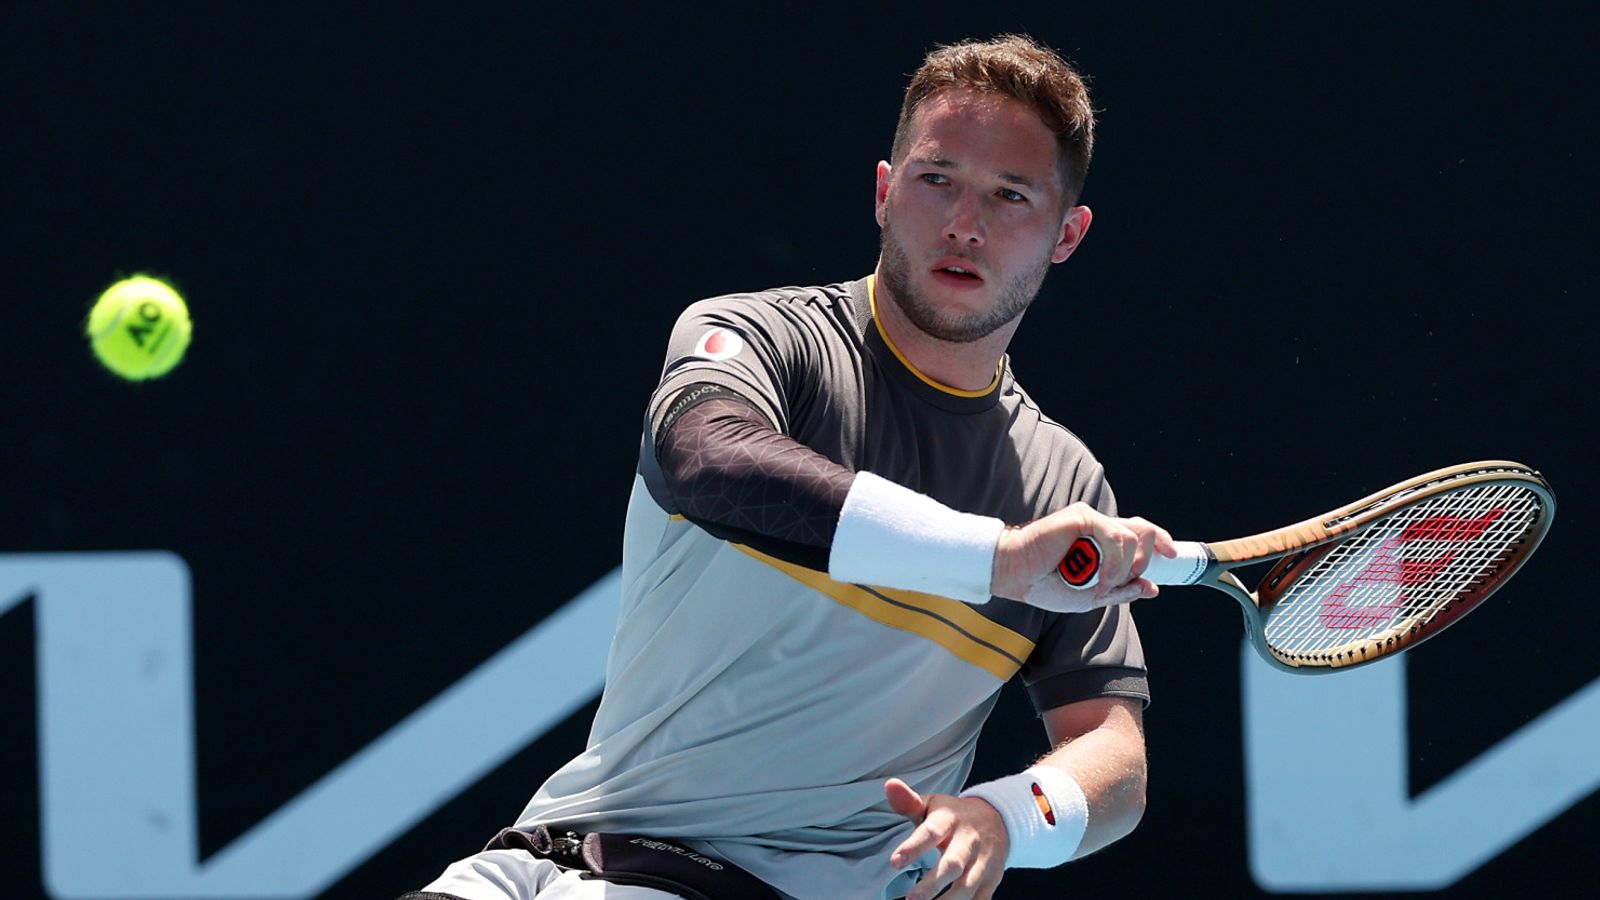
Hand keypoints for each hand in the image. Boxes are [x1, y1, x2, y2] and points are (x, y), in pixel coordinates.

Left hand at [885, 777, 1007, 899]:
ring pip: (968, 886)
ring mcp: (983, 860)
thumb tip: (889, 785)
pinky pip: (981, 899)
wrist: (998, 818)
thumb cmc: (953, 815)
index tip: (894, 862)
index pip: (931, 832)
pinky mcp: (992, 878)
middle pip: (952, 864)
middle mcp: (969, 840)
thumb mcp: (932, 805)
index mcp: (950, 819)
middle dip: (932, 884)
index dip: (913, 847)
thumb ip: (908, 801)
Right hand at [991, 502, 1174, 612]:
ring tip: (1099, 584)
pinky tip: (1099, 577)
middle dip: (1142, 563)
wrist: (1016, 575)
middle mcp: (1101, 528)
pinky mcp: (1083, 517)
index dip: (1160, 540)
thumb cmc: (1045, 584)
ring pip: (1134, 539)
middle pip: (1145, 532)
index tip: (1172, 554)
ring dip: (1122, 570)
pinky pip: (1116, 538)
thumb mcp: (1091, 596)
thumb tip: (1151, 588)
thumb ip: (1121, 590)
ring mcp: (1092, 520)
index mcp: (1103, 542)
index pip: (1140, 533)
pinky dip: (1113, 563)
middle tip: (1119, 582)